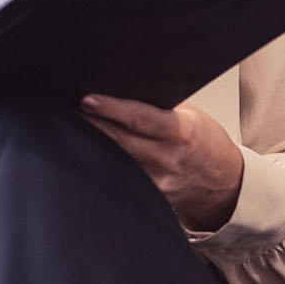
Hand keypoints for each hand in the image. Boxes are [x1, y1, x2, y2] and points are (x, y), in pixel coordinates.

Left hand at [79, 95, 243, 231]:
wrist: (220, 179)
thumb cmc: (203, 140)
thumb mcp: (188, 115)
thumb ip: (158, 106)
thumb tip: (120, 87)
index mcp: (180, 132)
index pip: (139, 118)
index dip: (111, 108)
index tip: (86, 100)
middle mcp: (166, 159)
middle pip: (118, 140)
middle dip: (90, 123)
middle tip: (65, 108)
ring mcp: (156, 181)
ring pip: (113, 160)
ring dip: (91, 144)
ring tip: (71, 127)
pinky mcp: (149, 196)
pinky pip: (119, 176)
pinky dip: (103, 163)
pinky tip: (89, 152)